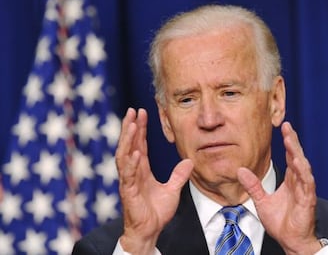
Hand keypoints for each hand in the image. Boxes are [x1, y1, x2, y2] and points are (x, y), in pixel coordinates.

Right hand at [116, 108, 192, 254]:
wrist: (150, 230)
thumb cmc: (157, 212)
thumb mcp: (172, 190)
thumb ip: (179, 175)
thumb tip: (189, 161)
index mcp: (141, 170)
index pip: (139, 144)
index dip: (140, 129)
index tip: (142, 113)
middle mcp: (133, 172)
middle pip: (129, 145)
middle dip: (130, 127)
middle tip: (132, 110)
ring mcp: (128, 181)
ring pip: (125, 155)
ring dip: (127, 139)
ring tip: (130, 123)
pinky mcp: (128, 192)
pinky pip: (128, 174)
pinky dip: (131, 163)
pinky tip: (135, 151)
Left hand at [237, 121, 319, 254]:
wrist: (290, 240)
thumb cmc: (280, 222)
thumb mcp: (261, 201)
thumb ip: (253, 185)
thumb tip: (240, 170)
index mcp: (291, 181)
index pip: (290, 157)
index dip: (288, 142)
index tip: (283, 128)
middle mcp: (299, 182)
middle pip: (297, 157)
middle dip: (293, 141)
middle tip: (287, 126)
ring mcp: (304, 190)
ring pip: (303, 167)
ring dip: (297, 153)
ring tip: (291, 140)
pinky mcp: (307, 200)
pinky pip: (307, 184)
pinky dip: (304, 173)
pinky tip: (299, 162)